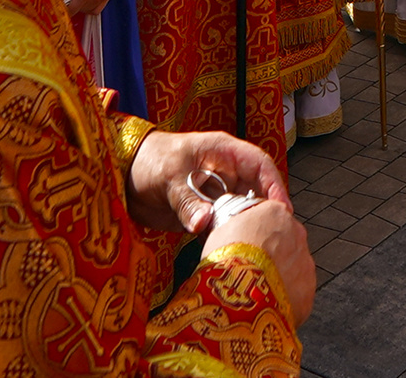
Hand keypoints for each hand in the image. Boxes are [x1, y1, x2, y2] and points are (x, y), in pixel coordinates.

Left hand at [127, 128, 285, 234]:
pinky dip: (227, 238)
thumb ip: (187, 200)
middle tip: (273, 235)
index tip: (283, 209)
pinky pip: (223, 227)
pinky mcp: (204, 215)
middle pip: (256, 192)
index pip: (260, 165)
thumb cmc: (149, 160)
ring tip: (254, 247)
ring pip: (241, 212)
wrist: (122, 178)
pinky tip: (229, 251)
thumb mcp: (169, 175)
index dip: (274, 185)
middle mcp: (225, 174)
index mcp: (224, 153)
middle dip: (265, 211)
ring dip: (246, 227)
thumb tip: (205, 222)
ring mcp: (215, 195)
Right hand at [204, 189, 316, 324]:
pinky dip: (286, 294)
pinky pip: (298, 289)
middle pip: (287, 236)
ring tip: (259, 286)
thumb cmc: (227, 262)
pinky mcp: (308, 289)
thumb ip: (238, 225)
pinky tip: (269, 301)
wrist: (240, 298)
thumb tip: (237, 230)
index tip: (267, 209)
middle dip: (274, 247)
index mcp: (275, 214)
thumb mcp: (222, 231)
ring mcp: (305, 261)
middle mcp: (296, 233)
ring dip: (281, 271)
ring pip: (294, 263)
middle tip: (254, 262)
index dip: (269, 210)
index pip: (277, 205)